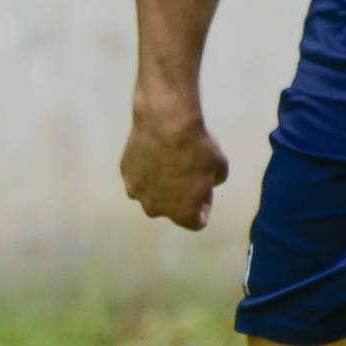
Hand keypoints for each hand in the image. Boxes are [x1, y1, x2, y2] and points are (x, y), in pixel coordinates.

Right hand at [120, 102, 227, 229]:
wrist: (166, 122)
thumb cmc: (197, 148)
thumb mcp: (220, 166)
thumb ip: (214, 180)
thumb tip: (208, 180)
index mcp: (182, 213)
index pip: (196, 222)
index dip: (204, 206)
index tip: (205, 192)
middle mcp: (155, 208)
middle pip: (169, 209)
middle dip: (178, 196)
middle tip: (186, 175)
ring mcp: (136, 190)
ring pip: (150, 192)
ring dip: (158, 184)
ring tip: (167, 162)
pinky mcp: (125, 170)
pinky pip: (138, 174)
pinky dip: (145, 167)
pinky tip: (153, 151)